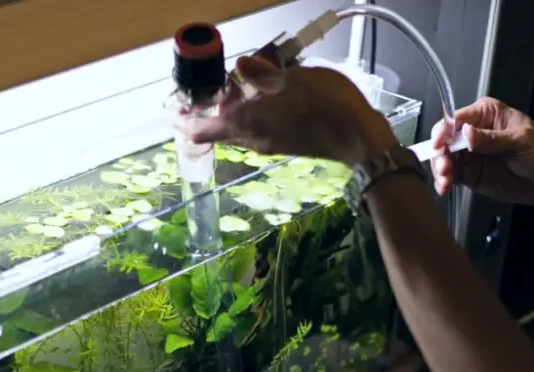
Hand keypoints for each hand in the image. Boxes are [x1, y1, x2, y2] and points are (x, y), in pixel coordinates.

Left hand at [185, 56, 397, 166]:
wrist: (359, 137)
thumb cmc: (329, 106)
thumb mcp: (294, 79)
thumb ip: (263, 74)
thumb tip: (240, 66)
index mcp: (248, 123)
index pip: (203, 130)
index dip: (185, 121)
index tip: (174, 110)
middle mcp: (252, 138)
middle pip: (217, 129)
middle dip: (206, 112)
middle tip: (202, 90)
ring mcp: (267, 143)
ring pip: (236, 129)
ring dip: (229, 111)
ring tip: (233, 87)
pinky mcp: (282, 143)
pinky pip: (253, 129)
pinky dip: (247, 114)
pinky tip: (259, 96)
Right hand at [431, 97, 533, 206]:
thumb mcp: (520, 141)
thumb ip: (491, 139)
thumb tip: (466, 134)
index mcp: (486, 115)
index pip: (456, 119)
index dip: (444, 131)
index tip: (440, 145)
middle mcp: (473, 132)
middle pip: (444, 139)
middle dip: (440, 154)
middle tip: (445, 168)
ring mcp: (470, 154)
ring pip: (444, 158)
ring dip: (440, 170)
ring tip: (445, 181)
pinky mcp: (469, 173)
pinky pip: (450, 175)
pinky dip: (444, 182)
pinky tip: (445, 188)